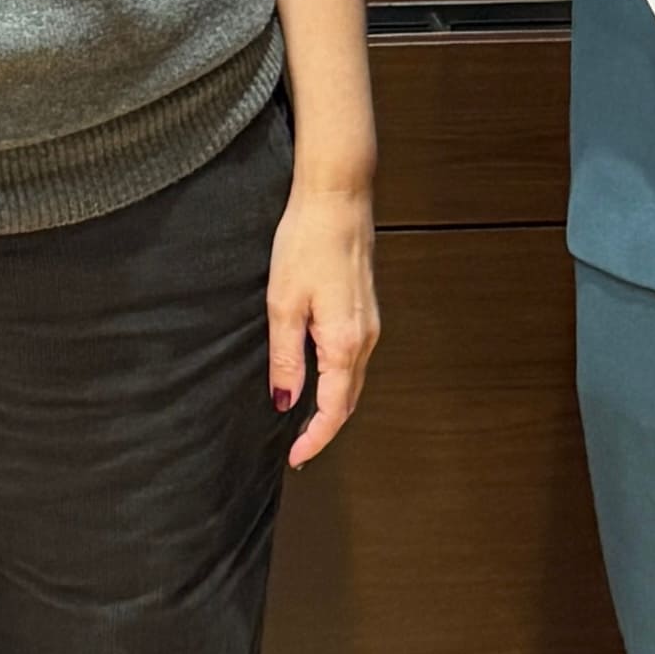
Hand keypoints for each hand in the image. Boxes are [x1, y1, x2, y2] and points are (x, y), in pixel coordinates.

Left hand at [268, 155, 380, 466]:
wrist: (337, 197)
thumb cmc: (308, 241)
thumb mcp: (283, 303)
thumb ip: (286, 357)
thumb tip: (285, 400)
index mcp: (345, 342)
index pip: (335, 408)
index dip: (316, 438)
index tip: (297, 456)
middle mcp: (366, 338)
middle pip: (350, 400)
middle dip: (325, 427)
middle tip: (298, 448)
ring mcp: (370, 323)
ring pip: (354, 380)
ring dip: (333, 404)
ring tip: (304, 420)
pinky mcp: (365, 309)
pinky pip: (355, 358)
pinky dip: (339, 379)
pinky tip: (319, 377)